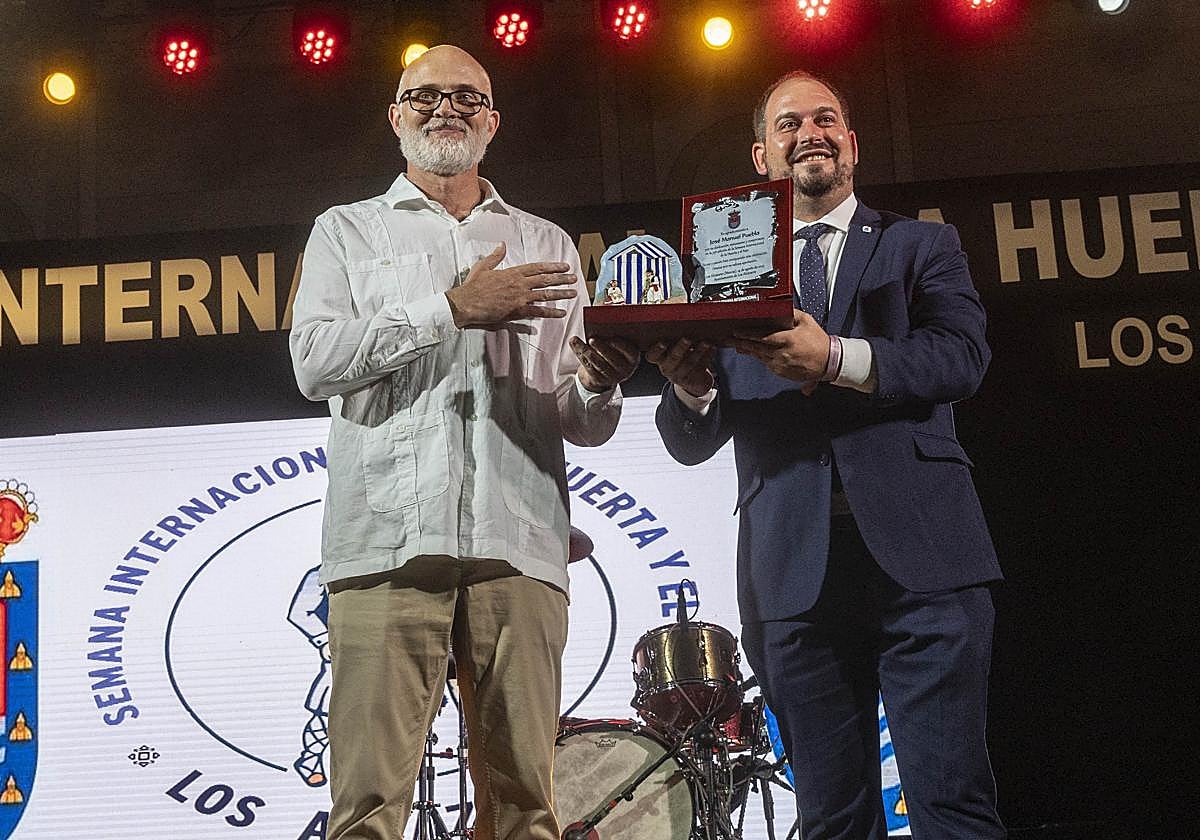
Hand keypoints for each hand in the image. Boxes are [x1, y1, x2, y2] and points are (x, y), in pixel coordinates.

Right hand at [445, 242, 577, 328]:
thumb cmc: (473, 286)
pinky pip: (537, 312)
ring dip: (561, 293)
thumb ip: (495, 256)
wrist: (466, 303)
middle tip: (574, 278)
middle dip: (562, 278)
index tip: (564, 266)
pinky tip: (561, 313)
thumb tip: (501, 245)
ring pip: (545, 294)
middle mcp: (519, 284)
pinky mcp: (516, 311)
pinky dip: (550, 313)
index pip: (537, 267)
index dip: (552, 266)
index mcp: (512, 272)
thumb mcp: (483, 266)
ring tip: (573, 293)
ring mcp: (519, 297)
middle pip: (545, 280)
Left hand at [570, 336, 638, 391]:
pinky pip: (589, 368)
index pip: (630, 352)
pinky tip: (575, 346)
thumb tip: (602, 325)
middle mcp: (625, 369)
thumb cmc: (612, 353)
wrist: (604, 372)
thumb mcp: (618, 347)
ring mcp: (612, 377)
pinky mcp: (599, 380)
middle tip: (592, 339)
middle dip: (601, 348)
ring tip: (577, 341)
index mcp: (632, 358)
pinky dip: (581, 355)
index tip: (610, 338)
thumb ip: (614, 338)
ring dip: (586, 351)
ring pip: (598, 363)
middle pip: (612, 358)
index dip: (620, 345)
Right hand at [646, 338, 715, 397]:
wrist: (692, 381)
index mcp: (659, 359)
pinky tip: (713, 348)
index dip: (656, 350)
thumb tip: (685, 320)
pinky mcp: (693, 380)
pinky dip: (708, 357)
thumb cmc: (681, 357)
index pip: (652, 356)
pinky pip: (701, 367)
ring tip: (706, 342)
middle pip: (673, 358)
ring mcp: (679, 376)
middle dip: (681, 348)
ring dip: (698, 351)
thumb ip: (675, 339)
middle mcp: (667, 368)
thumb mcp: (674, 349)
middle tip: (687, 338)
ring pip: (689, 363)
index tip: (663, 342)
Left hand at [725, 309, 828, 387]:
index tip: (736, 331)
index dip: (748, 334)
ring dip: (748, 350)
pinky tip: (754, 352)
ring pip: (759, 356)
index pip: (763, 337)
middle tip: (728, 339)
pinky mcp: (781, 372)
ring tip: (737, 344)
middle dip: (740, 343)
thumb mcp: (806, 321)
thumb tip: (779, 308)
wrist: (828, 361)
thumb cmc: (818, 340)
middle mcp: (782, 354)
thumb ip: (791, 313)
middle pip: (756, 348)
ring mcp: (781, 365)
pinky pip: (766, 363)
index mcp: (788, 340)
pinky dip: (760, 357)